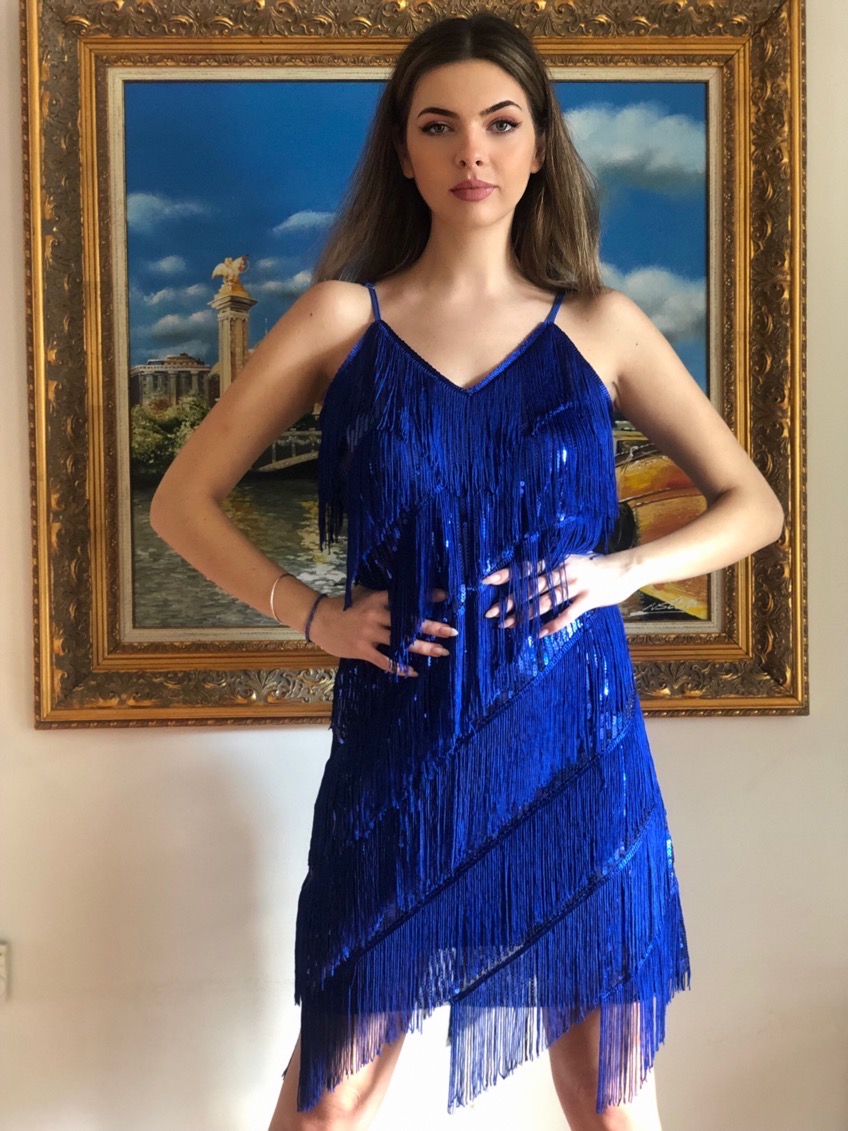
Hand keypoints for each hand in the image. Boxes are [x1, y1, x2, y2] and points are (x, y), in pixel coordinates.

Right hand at [307, 584, 457, 676]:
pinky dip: (400, 667)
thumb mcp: (364, 594)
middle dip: (433, 627)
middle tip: (452, 631)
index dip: (426, 598)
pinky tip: (414, 671)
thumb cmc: (344, 606)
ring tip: (442, 652)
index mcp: (378, 599)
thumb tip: (408, 596)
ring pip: (402, 642)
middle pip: (410, 622)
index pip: (406, 598)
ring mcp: (370, 634)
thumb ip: (384, 597)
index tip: (445, 597)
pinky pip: (385, 661)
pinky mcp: (363, 650)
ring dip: (424, 648)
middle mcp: (376, 616)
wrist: (319, 620)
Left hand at [480, 552, 637, 636]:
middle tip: (490, 613)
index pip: (526, 567)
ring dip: (525, 615)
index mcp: (556, 560)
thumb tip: (528, 577)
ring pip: (545, 602)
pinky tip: (540, 634)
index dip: (506, 574)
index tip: (486, 581)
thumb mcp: (571, 560)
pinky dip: (553, 625)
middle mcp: (563, 572)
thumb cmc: (594, 566)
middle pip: (530, 587)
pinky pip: (568, 614)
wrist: (624, 568)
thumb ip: (552, 568)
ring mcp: (576, 586)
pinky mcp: (589, 599)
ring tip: (508, 626)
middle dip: (509, 601)